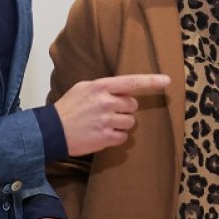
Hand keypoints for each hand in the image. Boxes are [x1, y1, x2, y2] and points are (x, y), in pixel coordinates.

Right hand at [54, 74, 169, 155]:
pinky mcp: (104, 138)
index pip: (131, 82)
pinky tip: (103, 135)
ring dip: (121, 124)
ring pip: (130, 122)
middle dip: (125, 110)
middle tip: (109, 113)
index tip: (167, 81)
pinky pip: (123, 138)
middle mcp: (105, 102)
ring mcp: (106, 120)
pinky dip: (117, 137)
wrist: (51, 130)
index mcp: (100, 86)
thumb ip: (104, 88)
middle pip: (132, 105)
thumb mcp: (84, 88)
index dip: (151, 81)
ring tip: (104, 124)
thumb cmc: (68, 108)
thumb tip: (124, 91)